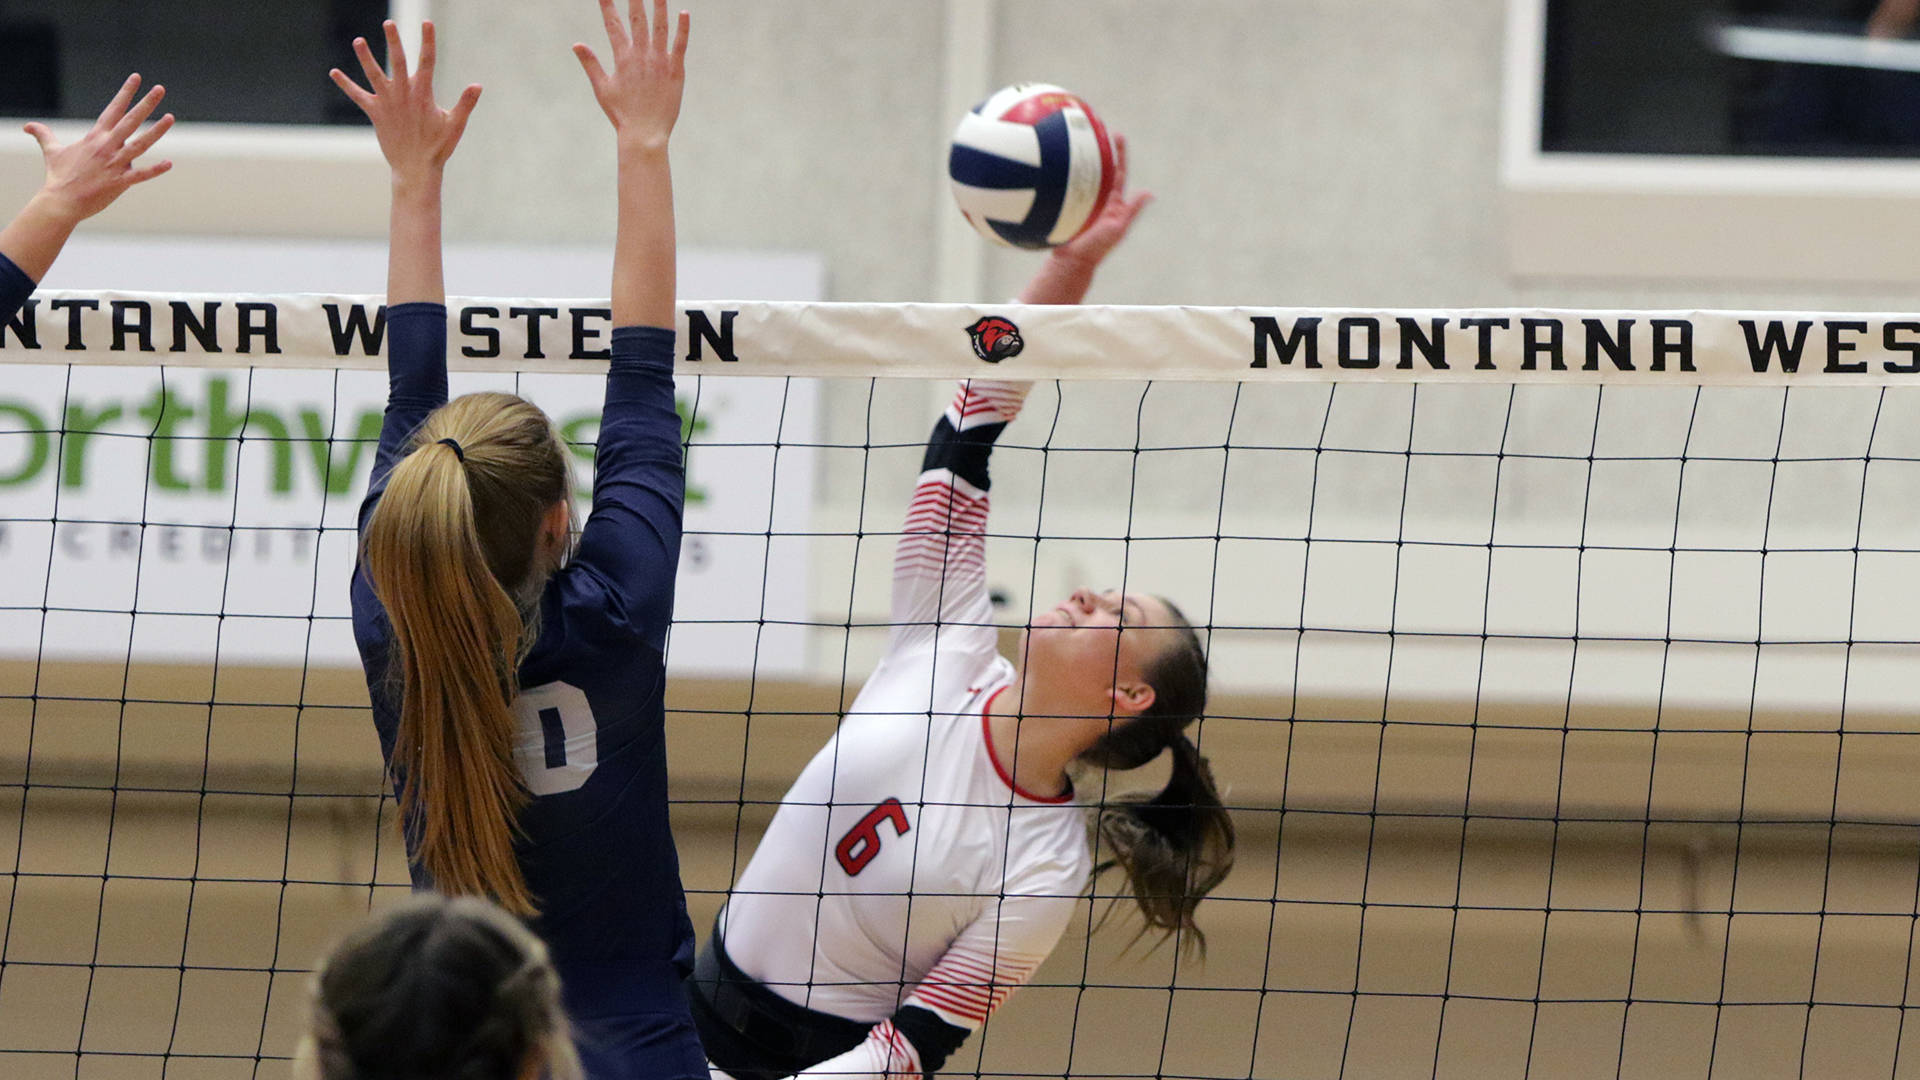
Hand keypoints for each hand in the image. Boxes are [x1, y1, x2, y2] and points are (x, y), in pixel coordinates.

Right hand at [27, 74, 173, 224]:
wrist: (60, 202)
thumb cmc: (58, 177)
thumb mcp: (51, 151)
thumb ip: (44, 135)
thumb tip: (28, 126)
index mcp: (95, 137)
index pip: (113, 109)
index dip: (125, 93)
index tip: (137, 78)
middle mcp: (106, 146)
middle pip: (130, 121)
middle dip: (146, 104)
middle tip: (160, 89)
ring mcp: (114, 164)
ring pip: (140, 144)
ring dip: (156, 131)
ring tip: (171, 117)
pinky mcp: (119, 182)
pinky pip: (140, 175)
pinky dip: (155, 170)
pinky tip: (169, 163)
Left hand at [331, 21, 481, 179]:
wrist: (415, 168)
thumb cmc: (438, 148)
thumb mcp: (455, 124)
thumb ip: (466, 103)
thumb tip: (477, 85)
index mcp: (423, 94)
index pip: (427, 61)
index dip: (427, 40)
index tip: (426, 23)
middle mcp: (403, 94)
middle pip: (397, 61)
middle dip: (394, 41)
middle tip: (388, 23)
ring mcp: (387, 103)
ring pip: (374, 74)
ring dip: (365, 57)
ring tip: (358, 41)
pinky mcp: (375, 113)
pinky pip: (358, 96)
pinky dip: (346, 84)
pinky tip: (334, 72)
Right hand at [574, 0, 688, 149]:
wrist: (644, 134)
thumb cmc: (622, 114)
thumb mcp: (602, 88)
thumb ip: (591, 64)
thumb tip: (576, 44)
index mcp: (622, 58)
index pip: (612, 24)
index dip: (607, 5)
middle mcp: (640, 56)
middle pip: (637, 19)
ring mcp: (659, 62)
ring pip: (660, 27)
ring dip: (660, 6)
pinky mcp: (675, 71)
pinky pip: (680, 45)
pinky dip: (682, 29)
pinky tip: (684, 13)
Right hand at [1049, 133, 1151, 269]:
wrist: (1072, 262)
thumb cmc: (1097, 248)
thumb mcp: (1117, 227)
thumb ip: (1131, 210)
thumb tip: (1150, 193)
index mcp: (1113, 203)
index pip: (1118, 172)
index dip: (1119, 154)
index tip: (1116, 135)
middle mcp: (1099, 199)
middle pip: (1099, 168)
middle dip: (1098, 148)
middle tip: (1094, 128)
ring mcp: (1082, 202)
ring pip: (1082, 175)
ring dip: (1078, 158)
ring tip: (1073, 138)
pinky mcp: (1067, 206)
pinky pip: (1064, 187)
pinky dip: (1060, 175)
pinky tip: (1052, 162)